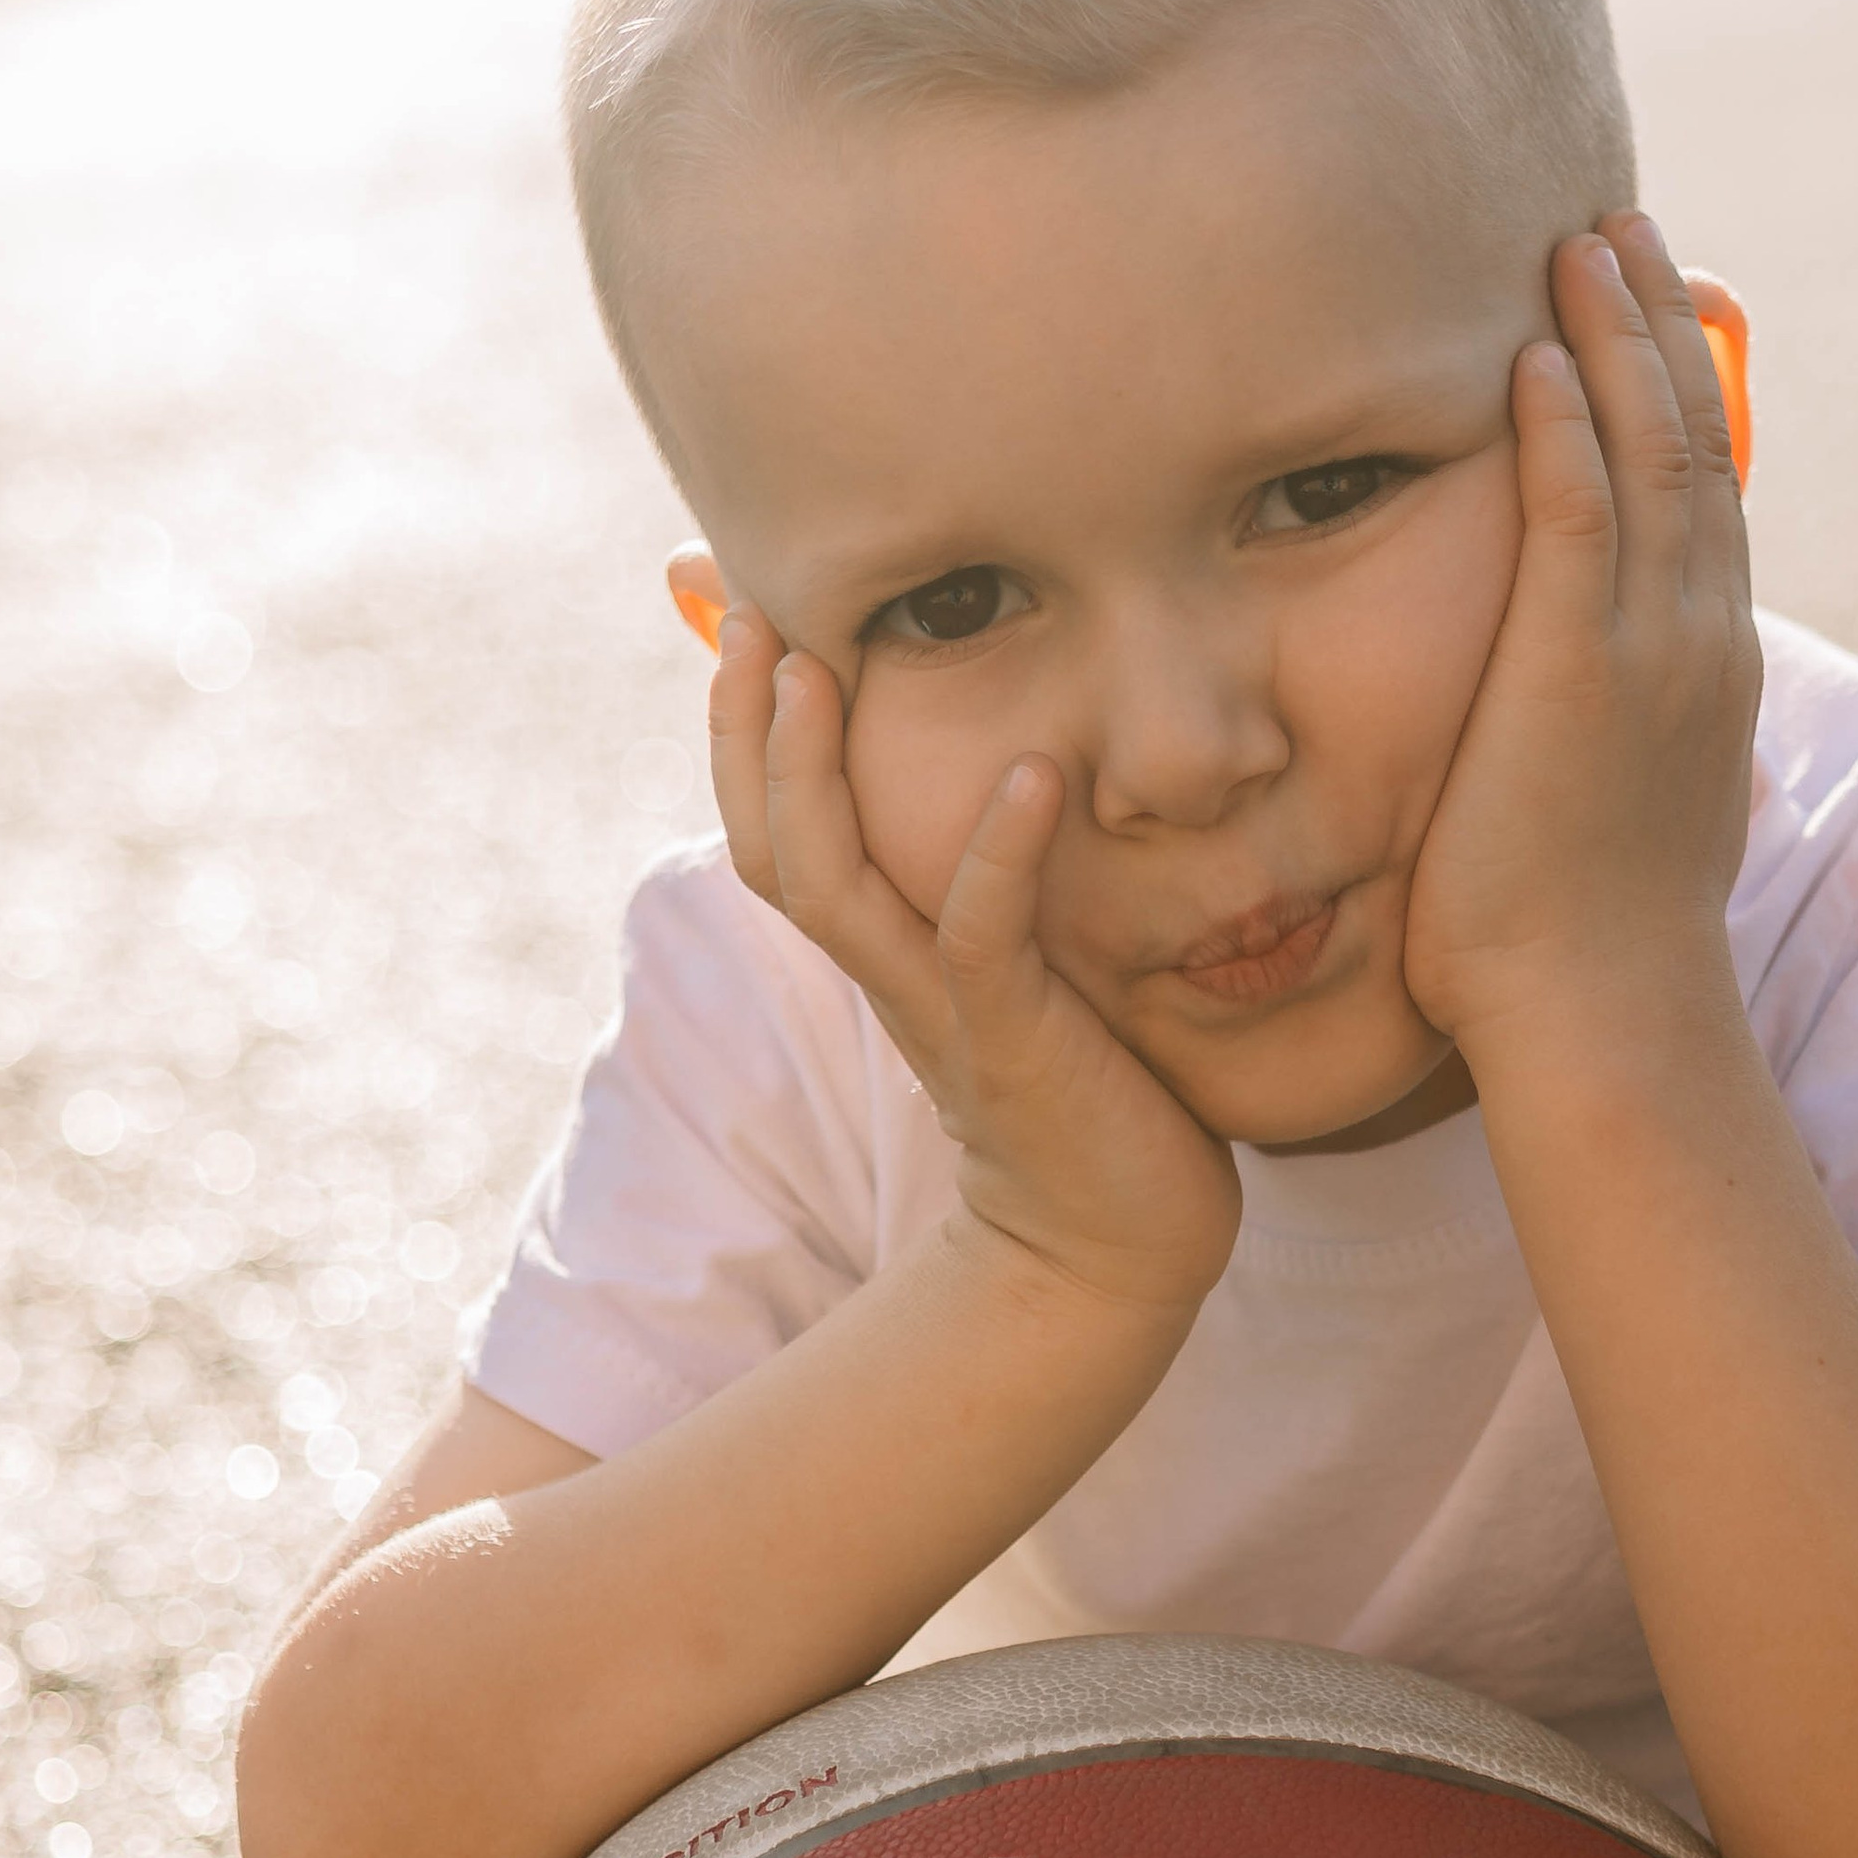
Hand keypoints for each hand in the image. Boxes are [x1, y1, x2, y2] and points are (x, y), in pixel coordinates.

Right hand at [707, 612, 1241, 1315]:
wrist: (1115, 1247)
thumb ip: (996, 877)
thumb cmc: (1089, 1090)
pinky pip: (984, 941)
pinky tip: (1031, 774)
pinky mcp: (1015, 1043)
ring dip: (812, 777)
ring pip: (829, 886)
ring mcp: (941, 1011)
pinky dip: (998, 858)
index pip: (775, 829)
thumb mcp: (1026, 966)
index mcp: (884, 951)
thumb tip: (1006, 766)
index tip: (745, 611)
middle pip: (770, 846)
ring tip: (817, 669)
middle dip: (742, 731)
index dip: (742, 731)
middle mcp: (890, 975)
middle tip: (748, 612)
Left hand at [1402, 214, 1761, 1055]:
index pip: (1707, 490)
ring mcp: (1649, 649)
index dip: (1683, 386)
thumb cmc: (1591, 937)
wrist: (1603, 1013)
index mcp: (1711, 662)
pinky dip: (1564, 429)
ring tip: (1579, 247)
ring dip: (1610, 340)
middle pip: (1691, 440)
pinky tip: (1532, 358)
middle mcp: (1699, 636)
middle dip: (1655, 324)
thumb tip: (1599, 718)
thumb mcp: (1625, 805)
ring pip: (1647, 453)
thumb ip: (1618, 733)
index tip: (1652, 303)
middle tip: (1620, 229)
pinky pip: (1578, 516)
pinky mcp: (1579, 672)